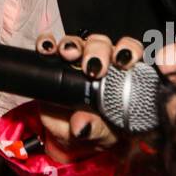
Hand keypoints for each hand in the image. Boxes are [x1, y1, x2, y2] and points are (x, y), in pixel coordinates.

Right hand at [34, 33, 148, 160]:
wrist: (71, 134)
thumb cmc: (96, 129)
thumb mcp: (101, 133)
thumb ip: (94, 129)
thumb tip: (81, 126)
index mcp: (119, 75)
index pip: (129, 52)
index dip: (128, 50)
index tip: (124, 60)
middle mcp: (98, 61)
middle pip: (100, 44)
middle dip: (97, 51)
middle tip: (93, 66)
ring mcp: (74, 59)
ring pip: (76, 42)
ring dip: (72, 45)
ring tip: (68, 54)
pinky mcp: (52, 61)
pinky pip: (49, 46)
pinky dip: (47, 44)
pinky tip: (47, 49)